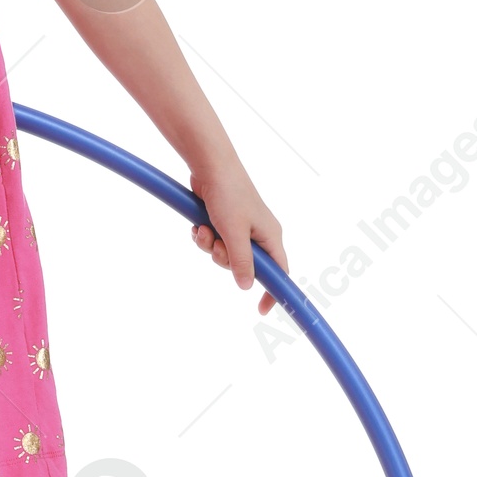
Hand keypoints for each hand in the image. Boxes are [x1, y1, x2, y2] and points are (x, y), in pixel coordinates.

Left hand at [186, 157, 287, 315]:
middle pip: (244, 266)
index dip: (272, 292)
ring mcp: (240, 228)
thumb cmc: (228, 194)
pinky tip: (198, 226)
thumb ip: (242, 262)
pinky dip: (204, 237)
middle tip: (217, 244)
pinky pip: (213, 241)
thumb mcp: (235, 233)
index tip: (261, 310)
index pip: (279, 272)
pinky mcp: (223, 222)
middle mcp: (258, 234)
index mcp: (270, 237)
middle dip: (225, 259)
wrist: (210, 166)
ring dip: (210, 246)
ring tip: (204, 229)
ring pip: (224, 254)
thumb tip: (247, 286)